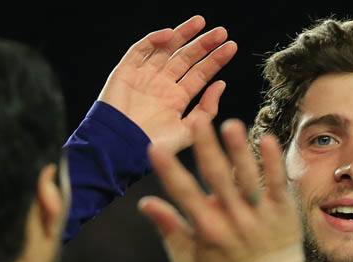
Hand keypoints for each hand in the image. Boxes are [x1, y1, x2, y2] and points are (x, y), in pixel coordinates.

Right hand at [98, 15, 236, 153]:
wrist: (120, 149)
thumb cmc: (153, 146)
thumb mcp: (187, 131)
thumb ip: (206, 109)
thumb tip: (221, 85)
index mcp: (177, 99)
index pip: (200, 74)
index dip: (215, 60)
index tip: (231, 46)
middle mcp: (162, 85)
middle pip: (186, 58)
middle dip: (203, 44)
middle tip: (222, 32)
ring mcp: (145, 76)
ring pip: (166, 48)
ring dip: (182, 34)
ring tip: (200, 22)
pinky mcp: (126, 71)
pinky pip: (140, 50)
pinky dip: (153, 40)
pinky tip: (170, 34)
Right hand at [138, 119, 299, 261]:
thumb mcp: (189, 261)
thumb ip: (170, 230)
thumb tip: (145, 203)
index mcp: (208, 232)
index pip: (184, 195)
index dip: (169, 171)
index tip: (155, 148)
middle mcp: (235, 221)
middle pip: (218, 179)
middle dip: (206, 148)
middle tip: (196, 120)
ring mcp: (262, 215)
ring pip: (249, 177)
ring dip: (239, 149)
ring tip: (230, 124)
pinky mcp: (284, 211)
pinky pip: (279, 183)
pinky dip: (273, 162)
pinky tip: (268, 138)